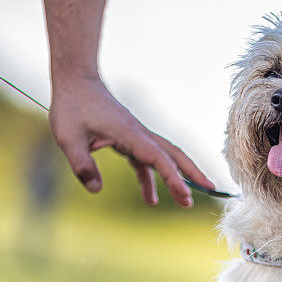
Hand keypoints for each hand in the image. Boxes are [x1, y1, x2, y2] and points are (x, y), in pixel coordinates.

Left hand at [48, 74, 213, 206]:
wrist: (76, 81)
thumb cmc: (72, 106)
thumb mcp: (68, 138)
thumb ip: (82, 165)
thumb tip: (96, 189)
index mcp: (130, 135)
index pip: (159, 159)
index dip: (174, 179)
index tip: (186, 197)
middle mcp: (139, 135)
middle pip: (174, 155)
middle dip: (193, 173)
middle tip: (212, 189)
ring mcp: (136, 136)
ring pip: (164, 158)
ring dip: (178, 176)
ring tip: (186, 200)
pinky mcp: (129, 139)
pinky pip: (145, 162)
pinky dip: (151, 179)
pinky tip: (149, 198)